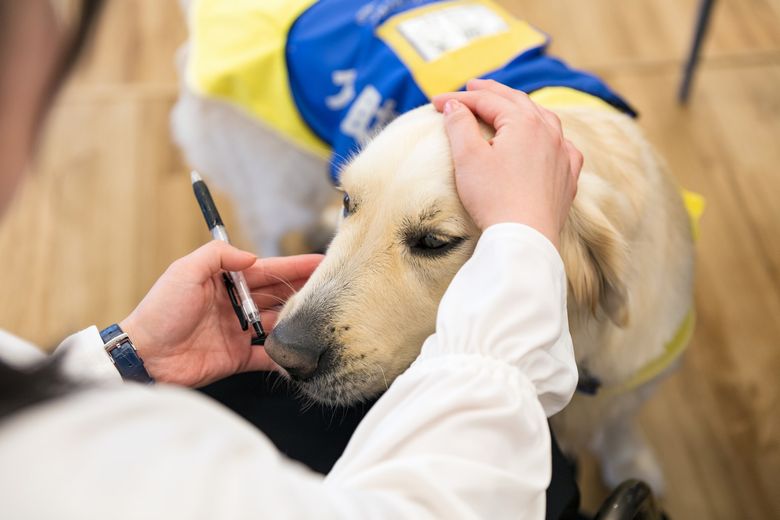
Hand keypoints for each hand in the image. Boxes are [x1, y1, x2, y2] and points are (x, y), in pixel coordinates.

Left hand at [120, 241, 321, 386]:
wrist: (144, 356)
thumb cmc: (159, 311)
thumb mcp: (185, 271)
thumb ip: (218, 256)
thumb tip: (252, 256)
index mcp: (223, 282)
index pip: (266, 270)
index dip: (293, 266)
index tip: (319, 262)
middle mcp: (234, 306)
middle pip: (277, 295)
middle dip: (303, 290)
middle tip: (331, 288)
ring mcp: (237, 332)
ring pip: (277, 324)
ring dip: (297, 320)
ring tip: (322, 317)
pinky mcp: (237, 358)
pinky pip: (267, 356)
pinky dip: (284, 356)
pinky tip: (302, 352)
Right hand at [432, 79, 582, 248]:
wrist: (525, 238)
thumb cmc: (494, 198)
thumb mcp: (468, 158)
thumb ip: (459, 125)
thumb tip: (454, 106)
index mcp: (524, 122)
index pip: (487, 100)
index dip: (458, 98)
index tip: (435, 103)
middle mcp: (549, 131)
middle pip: (517, 102)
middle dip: (492, 93)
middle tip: (472, 87)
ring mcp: (562, 154)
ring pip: (543, 119)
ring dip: (522, 109)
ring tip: (507, 106)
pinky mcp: (568, 178)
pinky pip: (562, 147)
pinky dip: (549, 137)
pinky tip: (548, 141)